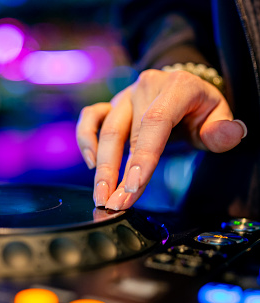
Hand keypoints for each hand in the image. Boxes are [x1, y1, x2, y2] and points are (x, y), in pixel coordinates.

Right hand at [76, 69, 247, 209]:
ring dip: (100, 167)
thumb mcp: (219, 116)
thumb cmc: (200, 109)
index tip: (134, 187)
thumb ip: (223, 129)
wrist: (184, 89)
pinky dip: (87, 141)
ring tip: (101, 195)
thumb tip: (229, 135)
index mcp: (176, 86)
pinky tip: (92, 163)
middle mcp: (145, 87)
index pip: (155, 122)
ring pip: (105, 131)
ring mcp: (124, 96)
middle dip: (116, 173)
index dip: (143, 156)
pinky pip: (90, 119)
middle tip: (113, 204)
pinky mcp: (111, 105)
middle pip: (124, 132)